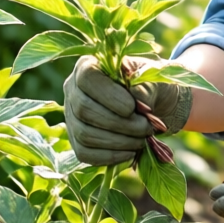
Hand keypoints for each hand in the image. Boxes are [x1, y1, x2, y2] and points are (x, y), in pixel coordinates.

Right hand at [63, 55, 192, 165]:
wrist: (152, 104)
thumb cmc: (149, 84)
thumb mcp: (152, 78)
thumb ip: (144, 86)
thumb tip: (138, 102)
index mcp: (88, 65)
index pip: (87, 78)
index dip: (108, 95)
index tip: (133, 107)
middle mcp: (72, 90)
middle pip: (84, 110)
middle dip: (120, 123)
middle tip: (146, 128)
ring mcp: (71, 116)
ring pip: (84, 134)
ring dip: (118, 141)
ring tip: (142, 140)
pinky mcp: (76, 140)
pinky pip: (85, 154)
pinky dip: (110, 156)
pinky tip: (131, 152)